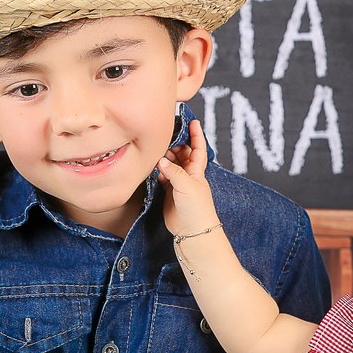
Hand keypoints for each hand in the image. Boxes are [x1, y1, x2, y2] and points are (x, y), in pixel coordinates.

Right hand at [158, 119, 220, 238]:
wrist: (192, 231)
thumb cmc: (196, 208)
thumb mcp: (186, 186)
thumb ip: (173, 172)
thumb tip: (161, 160)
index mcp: (197, 171)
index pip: (198, 148)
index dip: (196, 135)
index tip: (193, 121)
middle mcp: (189, 176)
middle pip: (182, 155)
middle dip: (175, 146)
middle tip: (164, 141)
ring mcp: (179, 185)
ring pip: (172, 165)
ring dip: (165, 158)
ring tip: (157, 153)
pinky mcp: (170, 193)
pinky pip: (164, 177)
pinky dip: (159, 171)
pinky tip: (154, 168)